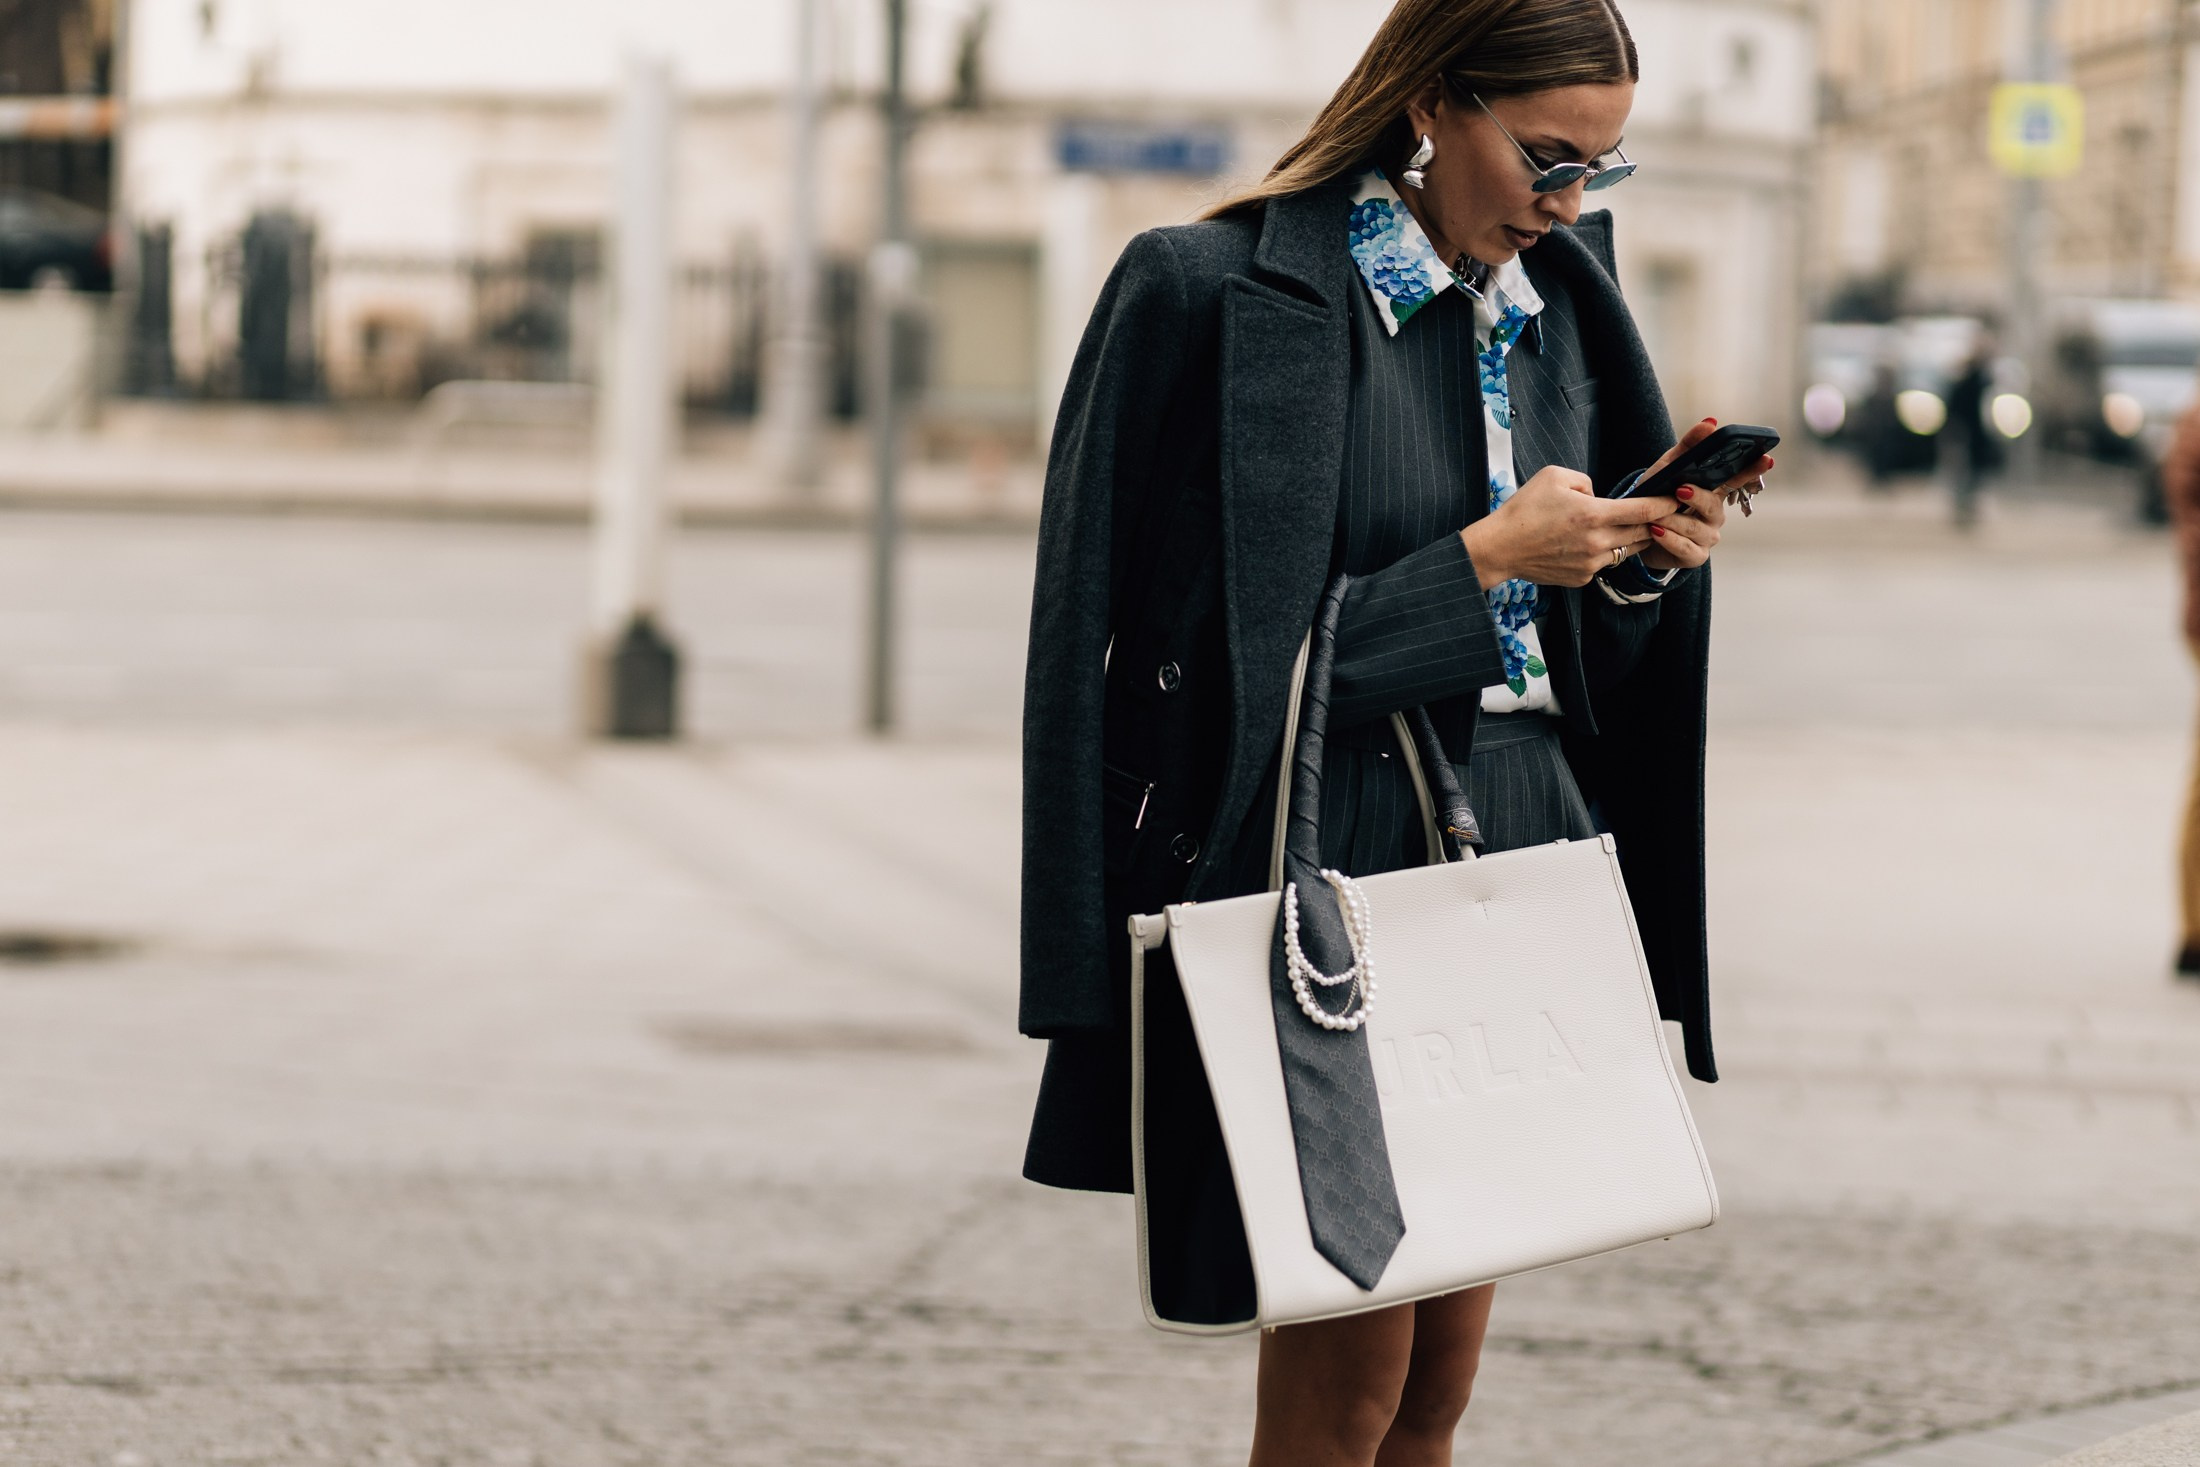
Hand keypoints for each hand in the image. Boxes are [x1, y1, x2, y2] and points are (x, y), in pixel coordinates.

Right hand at [1459, 465, 1668, 589]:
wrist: (1500, 547)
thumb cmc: (1524, 509)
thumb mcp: (1554, 476)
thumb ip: (1586, 481)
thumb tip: (1599, 494)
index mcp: (1594, 514)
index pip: (1644, 510)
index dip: (1665, 504)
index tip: (1676, 499)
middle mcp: (1597, 542)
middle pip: (1643, 534)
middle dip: (1655, 523)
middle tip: (1661, 513)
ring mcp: (1591, 564)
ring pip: (1627, 551)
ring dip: (1632, 540)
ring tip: (1628, 528)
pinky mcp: (1581, 578)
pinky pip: (1604, 564)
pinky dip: (1604, 554)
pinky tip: (1588, 544)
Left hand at [1638, 417, 1773, 571]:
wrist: (1635, 531)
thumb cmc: (1655, 497)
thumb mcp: (1666, 469)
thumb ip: (1687, 447)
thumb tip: (1710, 423)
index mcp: (1713, 491)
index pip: (1738, 478)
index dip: (1753, 470)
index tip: (1766, 458)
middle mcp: (1715, 514)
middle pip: (1713, 504)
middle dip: (1697, 497)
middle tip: (1679, 490)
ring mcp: (1708, 536)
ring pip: (1695, 528)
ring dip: (1672, 520)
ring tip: (1655, 516)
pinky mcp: (1695, 556)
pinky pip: (1685, 547)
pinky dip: (1668, 539)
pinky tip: (1655, 532)